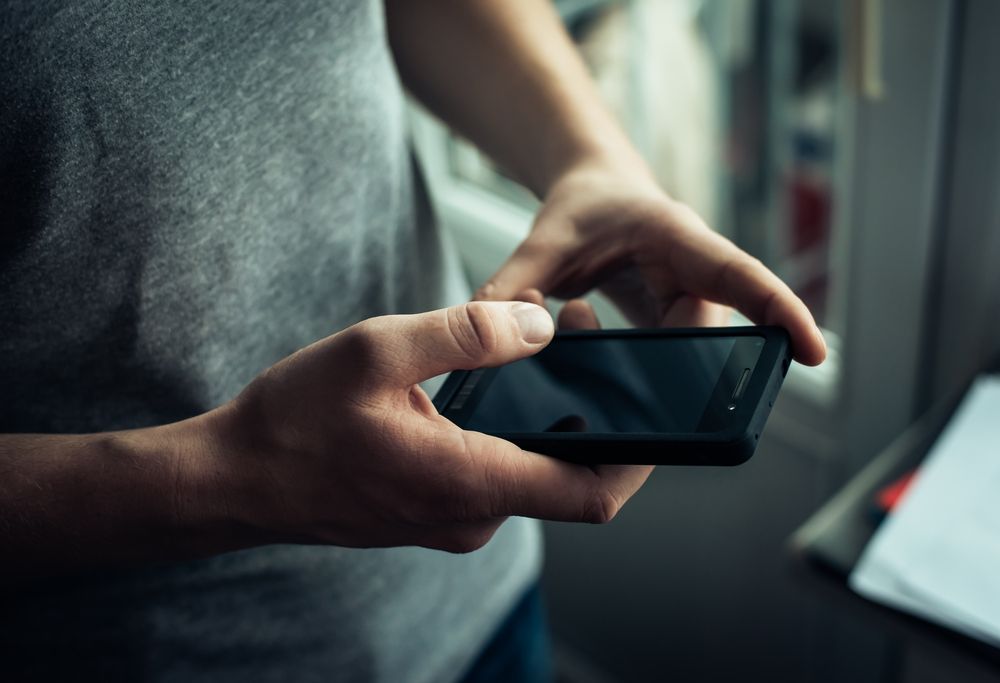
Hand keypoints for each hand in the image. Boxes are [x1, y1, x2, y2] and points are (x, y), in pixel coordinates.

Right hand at [197, 301, 650, 553]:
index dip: (643, 455)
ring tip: (541, 337)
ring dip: (549, 413)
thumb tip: (540, 325)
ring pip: (531, 468)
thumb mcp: (377, 352)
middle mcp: (472, 513)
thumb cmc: (294, 420)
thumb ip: (466, 334)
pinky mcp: (434, 508)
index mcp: (471, 481)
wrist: (234, 479)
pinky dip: (512, 428)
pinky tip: (491, 377)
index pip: (592, 492)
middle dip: (594, 408)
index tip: (668, 405)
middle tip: (583, 330)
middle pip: (569, 474)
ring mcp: (452, 517)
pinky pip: (495, 472)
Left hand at [476, 160, 826, 365]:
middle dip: (687, 365)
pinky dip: (638, 369)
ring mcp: (687, 298)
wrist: (591, 195)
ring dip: (649, 367)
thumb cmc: (581, 209)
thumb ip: (513, 283)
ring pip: (686, 350)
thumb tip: (491, 330)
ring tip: (602, 352)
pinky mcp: (673, 320)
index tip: (814, 353)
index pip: (739, 275)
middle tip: (653, 385)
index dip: (779, 312)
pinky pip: (668, 353)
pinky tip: (604, 369)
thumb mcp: (545, 241)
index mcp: (678, 239)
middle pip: (712, 330)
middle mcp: (694, 272)